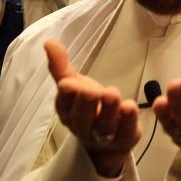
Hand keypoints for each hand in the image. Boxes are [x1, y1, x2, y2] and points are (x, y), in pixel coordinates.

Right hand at [45, 39, 140, 177]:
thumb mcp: (75, 84)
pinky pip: (125, 132)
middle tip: (90, 89)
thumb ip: (62, 67)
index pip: (64, 105)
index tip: (68, 83)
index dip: (66, 95)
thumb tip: (49, 42)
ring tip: (112, 93)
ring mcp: (103, 137)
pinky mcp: (124, 139)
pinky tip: (130, 107)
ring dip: (108, 110)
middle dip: (86, 103)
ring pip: (104, 126)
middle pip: (82, 118)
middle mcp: (82, 127)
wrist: (107, 139)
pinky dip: (128, 120)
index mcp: (68, 112)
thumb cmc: (87, 106)